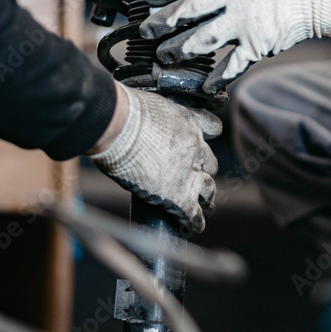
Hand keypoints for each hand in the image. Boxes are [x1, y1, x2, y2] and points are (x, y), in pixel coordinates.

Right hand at [87, 83, 220, 233]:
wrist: (118, 125)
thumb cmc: (124, 112)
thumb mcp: (151, 104)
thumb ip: (158, 119)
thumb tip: (143, 125)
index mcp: (190, 122)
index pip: (213, 129)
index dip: (206, 139)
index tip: (201, 145)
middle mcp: (195, 147)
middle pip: (210, 163)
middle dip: (204, 171)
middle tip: (198, 179)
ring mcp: (189, 172)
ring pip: (208, 189)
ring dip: (207, 198)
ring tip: (205, 205)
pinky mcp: (179, 195)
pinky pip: (194, 213)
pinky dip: (195, 222)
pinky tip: (193, 227)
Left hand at [142, 0, 330, 91]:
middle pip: (187, 11)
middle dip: (162, 23)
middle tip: (146, 31)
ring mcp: (244, 22)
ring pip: (201, 39)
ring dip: (178, 50)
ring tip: (164, 55)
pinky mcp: (257, 44)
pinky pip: (231, 64)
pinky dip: (216, 78)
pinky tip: (203, 85)